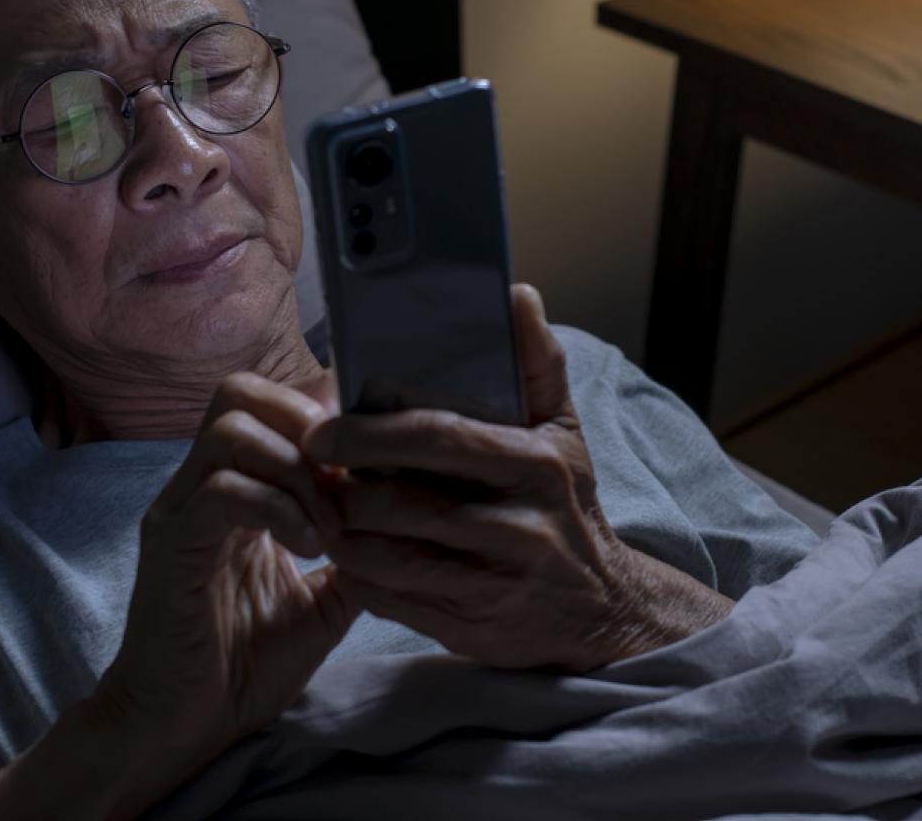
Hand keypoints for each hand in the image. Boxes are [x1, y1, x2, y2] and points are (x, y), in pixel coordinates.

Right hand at [92, 372, 358, 792]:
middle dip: (307, 421)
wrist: (187, 726)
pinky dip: (276, 506)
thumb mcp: (326, 599)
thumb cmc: (247, 663)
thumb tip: (412, 516)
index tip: (372, 460)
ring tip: (330, 525)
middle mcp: (202, 484)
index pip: (272, 402)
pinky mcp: (170, 541)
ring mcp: (181, 508)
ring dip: (298, 468)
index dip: (327, 415)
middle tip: (348, 481)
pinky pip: (221, 487)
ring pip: (232, 428)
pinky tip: (307, 547)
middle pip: (241, 391)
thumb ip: (359, 550)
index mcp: (238, 488)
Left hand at [303, 284, 733, 672]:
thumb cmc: (567, 505)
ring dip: (344, 534)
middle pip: (400, 503)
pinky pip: (389, 601)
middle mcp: (519, 526)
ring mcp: (495, 584)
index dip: (370, 433)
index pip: (438, 438)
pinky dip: (359, 576)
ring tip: (329, 510)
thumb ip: (536, 361)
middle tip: (318, 474)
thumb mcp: (563, 431)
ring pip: (386, 557)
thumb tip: (515, 294)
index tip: (322, 429)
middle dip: (346, 488)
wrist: (603, 610)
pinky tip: (354, 554)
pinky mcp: (471, 628)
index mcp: (536, 465)